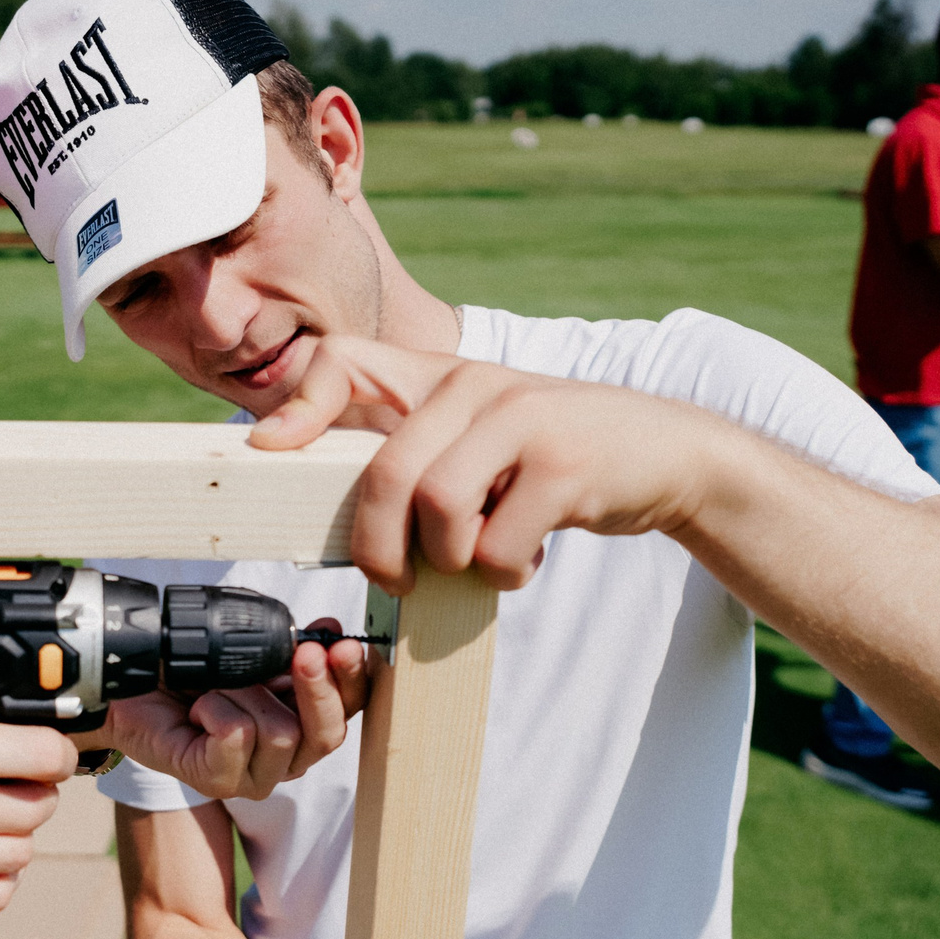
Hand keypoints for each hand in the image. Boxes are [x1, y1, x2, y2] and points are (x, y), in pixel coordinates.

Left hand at [89, 625, 371, 800]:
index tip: (345, 645)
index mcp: (304, 725)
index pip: (350, 712)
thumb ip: (294, 650)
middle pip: (327, 734)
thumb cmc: (196, 672)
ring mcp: (253, 777)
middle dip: (318, 689)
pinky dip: (216, 708)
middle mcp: (287, 759)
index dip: (353, 680)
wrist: (135, 684)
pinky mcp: (217, 782)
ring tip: (215, 689)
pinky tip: (198, 708)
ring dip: (245, 693)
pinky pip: (238, 736)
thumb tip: (331, 629)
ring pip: (280, 732)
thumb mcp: (252, 655)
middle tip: (305, 653)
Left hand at [249, 334, 726, 594]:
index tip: (269, 454)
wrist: (670, 453)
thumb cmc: (554, 456)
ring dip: (451, 560)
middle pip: (384, 474)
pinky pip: (498, 542)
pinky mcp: (564, 465)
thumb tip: (331, 494)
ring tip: (481, 558)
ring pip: (439, 509)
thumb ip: (417, 446)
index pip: (343, 359)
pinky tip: (526, 558)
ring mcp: (521, 420)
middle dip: (378, 545)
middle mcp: (475, 385)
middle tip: (396, 579)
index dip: (298, 406)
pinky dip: (504, 570)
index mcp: (442, 376)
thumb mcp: (482, 430)